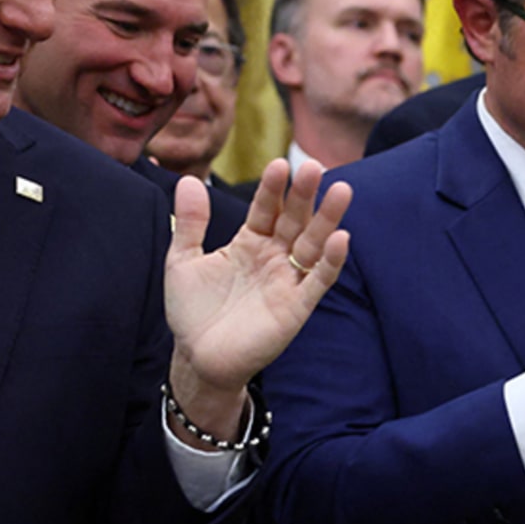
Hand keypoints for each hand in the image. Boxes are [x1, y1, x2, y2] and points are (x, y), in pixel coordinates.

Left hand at [163, 158, 351, 442]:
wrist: (198, 358)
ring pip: (312, 244)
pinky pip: (318, 282)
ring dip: (327, 219)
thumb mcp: (183, 261)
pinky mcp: (296, 307)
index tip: (278, 165)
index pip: (265, 209)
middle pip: (294, 220)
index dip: (272, 189)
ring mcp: (287, 281)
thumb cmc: (192, 311)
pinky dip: (331, 262)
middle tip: (313, 167)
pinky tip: (340, 239)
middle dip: (304, 195)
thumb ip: (191, 223)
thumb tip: (191, 180)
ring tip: (341, 191)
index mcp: (249, 242)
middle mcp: (273, 257)